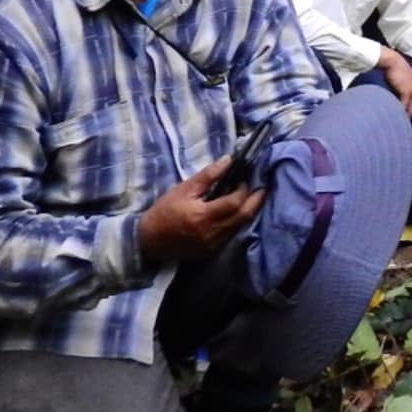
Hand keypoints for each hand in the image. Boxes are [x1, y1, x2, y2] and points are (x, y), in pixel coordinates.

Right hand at [138, 160, 265, 264]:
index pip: (235, 202)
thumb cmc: (164, 211)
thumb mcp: (184, 189)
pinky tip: (238, 212)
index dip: (244, 189)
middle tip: (263, 188)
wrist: (148, 241)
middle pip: (244, 216)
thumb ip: (208, 175)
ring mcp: (212, 244)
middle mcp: (211, 233)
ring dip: (249, 212)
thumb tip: (229, 160)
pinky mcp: (211, 251)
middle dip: (256, 201)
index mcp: (203, 216)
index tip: (245, 179)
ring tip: (254, 197)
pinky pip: (231, 235)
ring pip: (240, 226)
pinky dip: (237, 222)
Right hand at [378, 47, 411, 134]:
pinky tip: (399, 119)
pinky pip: (405, 106)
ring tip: (405, 129)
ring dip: (409, 120)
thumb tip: (405, 104)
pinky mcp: (406, 91)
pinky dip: (402, 113)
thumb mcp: (407, 83)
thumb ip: (408, 93)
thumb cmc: (398, 72)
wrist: (393, 62)